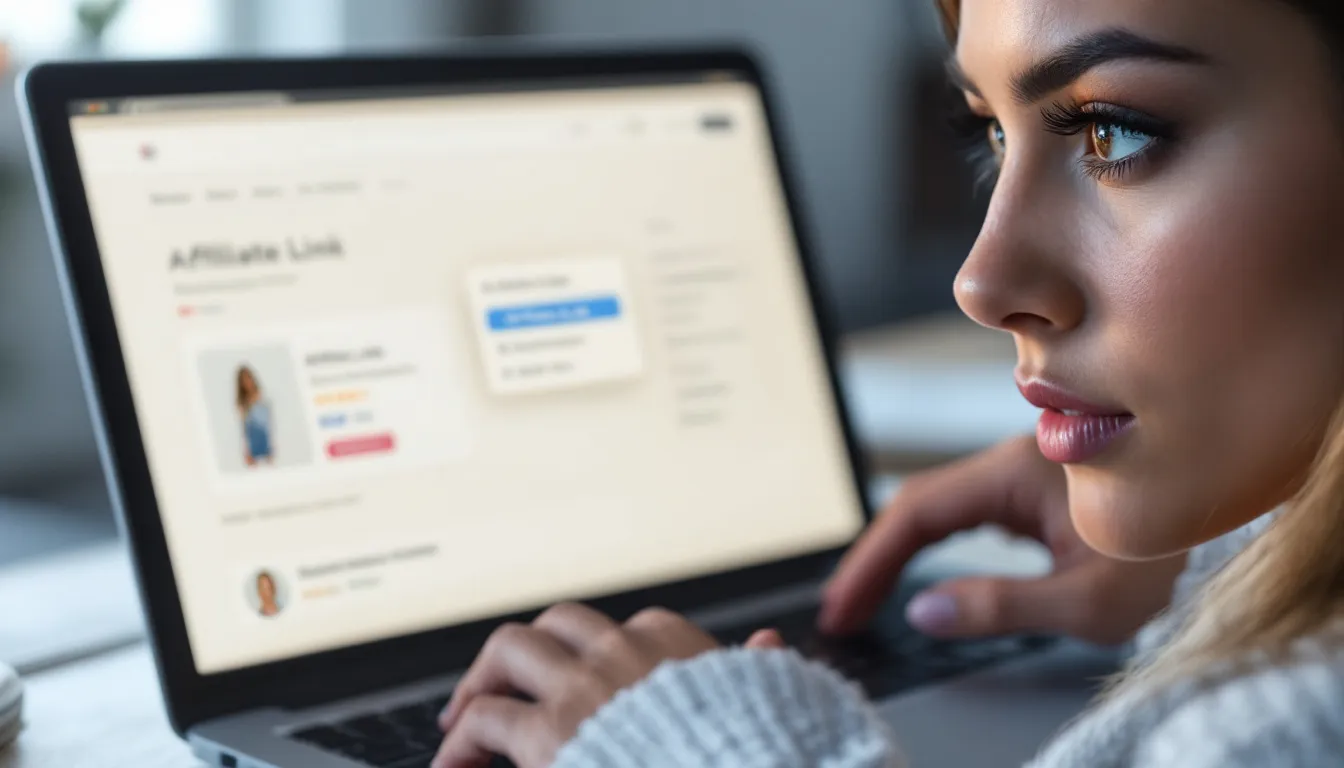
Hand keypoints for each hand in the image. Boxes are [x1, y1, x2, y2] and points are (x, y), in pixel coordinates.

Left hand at [433, 604, 785, 767]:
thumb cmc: (738, 752)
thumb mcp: (762, 705)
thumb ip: (756, 672)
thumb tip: (770, 644)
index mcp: (678, 651)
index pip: (630, 628)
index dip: (600, 653)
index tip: (586, 677)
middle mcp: (624, 656)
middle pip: (557, 623)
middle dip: (528, 652)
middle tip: (507, 684)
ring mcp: (582, 689)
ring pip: (508, 650)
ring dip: (481, 679)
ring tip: (464, 715)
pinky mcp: (547, 733)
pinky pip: (484, 719)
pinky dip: (461, 741)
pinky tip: (457, 765)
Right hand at [821, 436, 1186, 644]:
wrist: (1216, 516)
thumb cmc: (1162, 558)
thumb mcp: (1087, 598)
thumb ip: (1001, 605)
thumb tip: (923, 611)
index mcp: (1014, 476)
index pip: (917, 513)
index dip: (872, 561)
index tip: (844, 606)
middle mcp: (1006, 464)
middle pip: (915, 505)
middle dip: (872, 559)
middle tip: (841, 612)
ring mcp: (1015, 473)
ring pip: (933, 506)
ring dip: (893, 551)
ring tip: (863, 599)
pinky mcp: (1026, 489)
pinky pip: (958, 512)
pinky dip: (925, 545)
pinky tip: (915, 575)